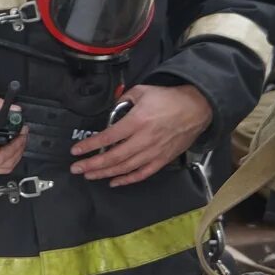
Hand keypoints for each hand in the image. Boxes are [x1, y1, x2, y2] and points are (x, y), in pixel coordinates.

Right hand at [0, 96, 28, 174]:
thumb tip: (16, 111)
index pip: (1, 158)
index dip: (16, 148)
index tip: (21, 135)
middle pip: (3, 167)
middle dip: (17, 153)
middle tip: (21, 138)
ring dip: (11, 158)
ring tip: (15, 143)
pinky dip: (1, 162)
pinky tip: (3, 150)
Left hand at [70, 84, 212, 186]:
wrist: (198, 107)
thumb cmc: (170, 99)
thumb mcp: (142, 91)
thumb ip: (123, 101)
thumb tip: (110, 112)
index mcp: (138, 121)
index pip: (108, 137)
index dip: (90, 145)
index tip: (76, 151)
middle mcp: (145, 139)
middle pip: (114, 157)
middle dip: (92, 165)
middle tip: (76, 169)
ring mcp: (154, 151)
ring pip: (125, 167)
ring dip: (105, 173)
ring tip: (89, 175)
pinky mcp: (163, 159)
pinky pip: (143, 173)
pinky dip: (128, 180)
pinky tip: (114, 182)